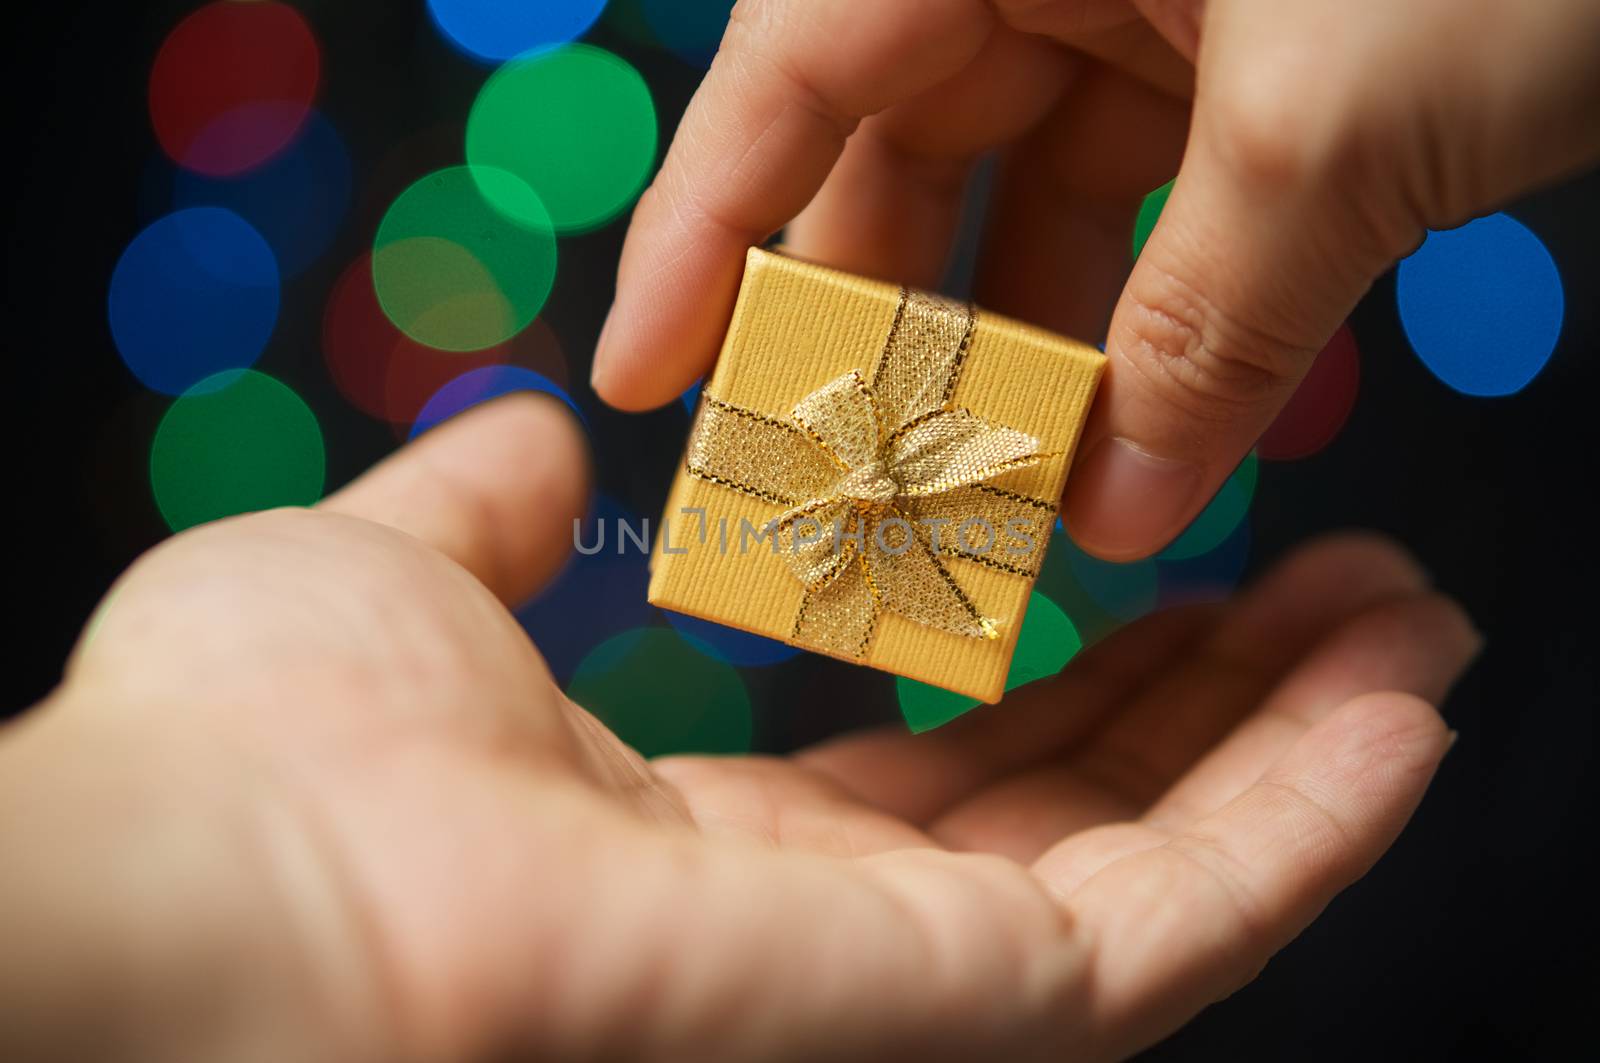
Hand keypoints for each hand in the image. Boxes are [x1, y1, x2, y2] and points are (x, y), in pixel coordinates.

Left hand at [0, 396, 1477, 1061]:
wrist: (231, 900)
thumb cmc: (271, 755)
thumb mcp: (395, 577)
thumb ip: (487, 517)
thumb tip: (544, 443)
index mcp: (696, 844)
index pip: (932, 768)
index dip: (1056, 674)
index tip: (1150, 571)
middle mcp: (817, 932)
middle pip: (1075, 815)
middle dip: (1216, 701)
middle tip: (1338, 587)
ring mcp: (900, 981)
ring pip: (1160, 871)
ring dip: (1294, 746)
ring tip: (1406, 629)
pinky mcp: (963, 1004)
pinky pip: (1180, 922)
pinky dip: (1302, 821)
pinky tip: (1396, 715)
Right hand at [591, 0, 1599, 559]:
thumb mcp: (1342, 123)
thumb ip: (1210, 328)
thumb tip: (1115, 505)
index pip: (793, 65)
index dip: (706, 227)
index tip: (647, 369)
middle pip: (899, 148)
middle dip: (876, 327)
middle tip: (834, 482)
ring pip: (1025, 194)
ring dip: (1019, 352)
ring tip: (992, 498)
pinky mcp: (1238, 56)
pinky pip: (1146, 206)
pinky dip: (1141, 320)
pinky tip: (1130, 434)